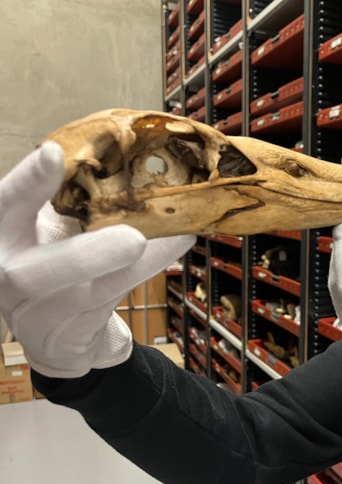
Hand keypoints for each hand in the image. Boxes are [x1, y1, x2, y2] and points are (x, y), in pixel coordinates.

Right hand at [0, 142, 194, 377]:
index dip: (26, 182)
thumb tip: (126, 147)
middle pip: (34, 271)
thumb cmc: (51, 259)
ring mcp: (41, 310)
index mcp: (1, 235)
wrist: (53, 330)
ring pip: (88, 294)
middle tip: (132, 238)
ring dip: (135, 267)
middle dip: (84, 254)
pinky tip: (178, 245)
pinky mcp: (73, 332)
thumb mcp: (49, 224)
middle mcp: (11, 275)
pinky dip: (149, 270)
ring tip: (175, 238)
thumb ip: (68, 195)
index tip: (53, 153)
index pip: (4, 206)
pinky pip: (115, 301)